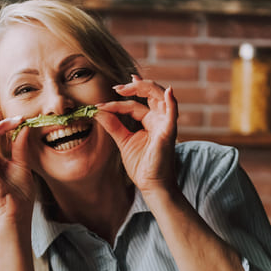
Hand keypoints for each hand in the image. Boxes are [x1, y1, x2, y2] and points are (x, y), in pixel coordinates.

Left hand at [95, 75, 178, 196]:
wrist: (151, 185)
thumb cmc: (141, 165)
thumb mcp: (123, 141)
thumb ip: (113, 125)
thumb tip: (98, 111)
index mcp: (149, 121)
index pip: (133, 105)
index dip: (116, 104)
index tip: (98, 106)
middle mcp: (159, 119)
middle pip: (150, 94)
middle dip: (133, 88)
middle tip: (116, 88)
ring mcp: (165, 124)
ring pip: (160, 96)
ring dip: (146, 87)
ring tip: (129, 85)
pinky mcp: (169, 132)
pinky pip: (173, 113)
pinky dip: (172, 101)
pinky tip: (168, 91)